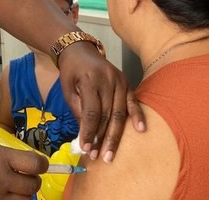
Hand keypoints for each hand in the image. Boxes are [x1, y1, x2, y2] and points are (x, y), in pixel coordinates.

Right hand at [0, 134, 47, 199]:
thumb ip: (1, 152)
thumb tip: (18, 160)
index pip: (35, 164)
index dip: (42, 163)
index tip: (40, 163)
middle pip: (32, 186)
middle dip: (33, 180)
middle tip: (28, 175)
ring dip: (22, 194)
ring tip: (14, 186)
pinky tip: (1, 193)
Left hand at [57, 42, 145, 162]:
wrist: (80, 50)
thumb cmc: (71, 72)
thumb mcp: (68, 90)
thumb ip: (78, 111)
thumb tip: (87, 136)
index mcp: (90, 80)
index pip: (92, 112)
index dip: (89, 132)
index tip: (85, 148)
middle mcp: (108, 80)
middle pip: (108, 115)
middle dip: (103, 138)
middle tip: (99, 157)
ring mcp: (120, 80)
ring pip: (120, 112)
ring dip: (115, 135)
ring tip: (110, 153)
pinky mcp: (127, 82)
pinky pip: (133, 101)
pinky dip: (137, 115)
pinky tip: (140, 130)